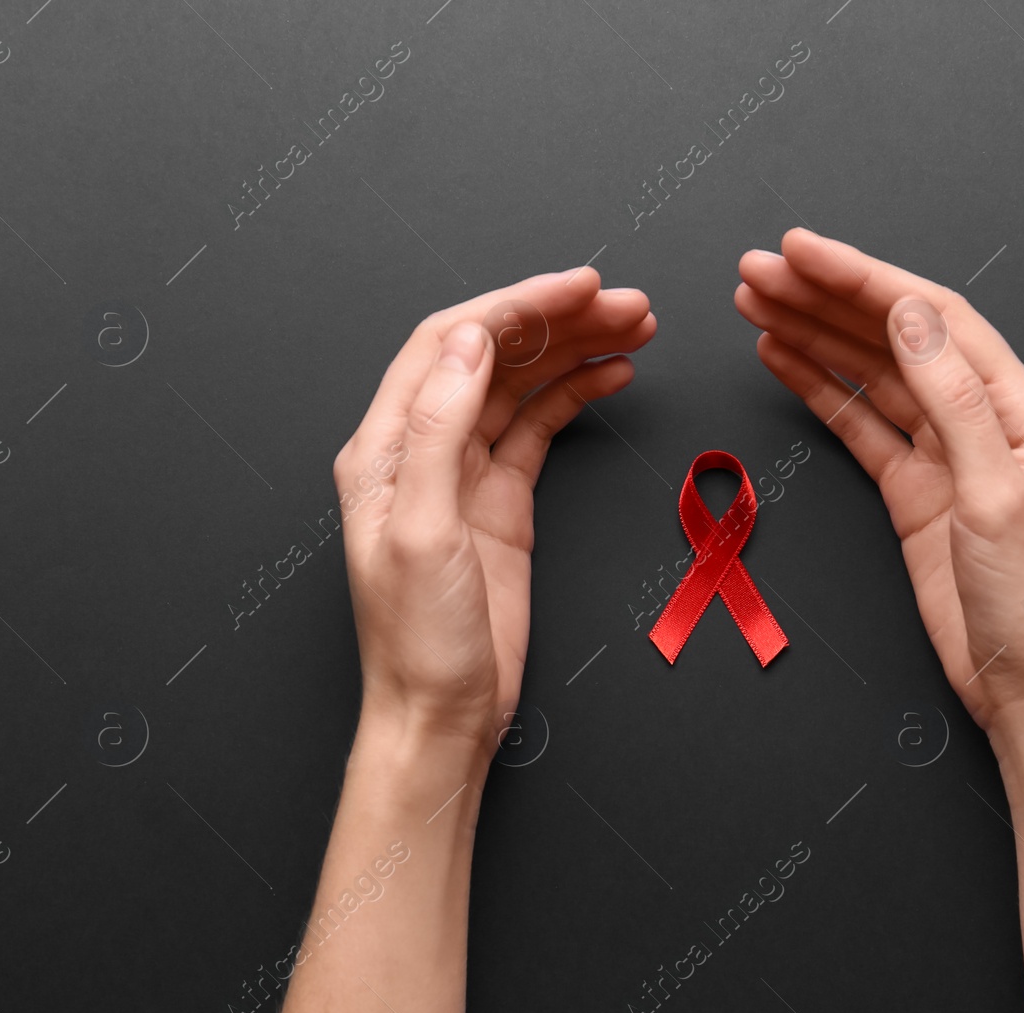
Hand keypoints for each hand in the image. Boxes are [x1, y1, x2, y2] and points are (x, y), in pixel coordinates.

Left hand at [336, 268, 654, 754]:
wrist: (443, 715)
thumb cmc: (418, 640)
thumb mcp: (423, 530)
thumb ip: (440, 428)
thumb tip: (470, 338)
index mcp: (385, 446)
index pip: (451, 343)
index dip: (517, 305)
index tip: (580, 286)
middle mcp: (422, 447)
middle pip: (494, 355)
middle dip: (560, 321)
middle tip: (630, 305)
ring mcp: (466, 473)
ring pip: (522, 386)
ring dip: (576, 351)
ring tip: (637, 329)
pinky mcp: (502, 501)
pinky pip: (539, 428)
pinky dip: (576, 396)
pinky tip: (614, 375)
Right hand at [736, 229, 1023, 735]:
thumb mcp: (997, 496)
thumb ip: (953, 401)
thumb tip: (909, 316)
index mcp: (1019, 406)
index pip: (932, 318)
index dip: (863, 279)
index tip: (804, 251)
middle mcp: (981, 417)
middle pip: (892, 336)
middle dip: (824, 298)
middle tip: (758, 269)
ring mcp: (943, 453)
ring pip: (869, 374)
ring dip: (813, 334)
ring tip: (754, 301)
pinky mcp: (913, 491)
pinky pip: (859, 425)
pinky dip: (819, 389)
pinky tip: (781, 357)